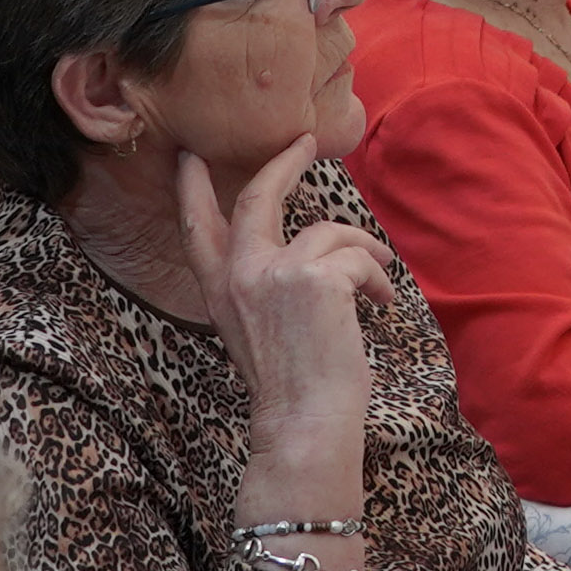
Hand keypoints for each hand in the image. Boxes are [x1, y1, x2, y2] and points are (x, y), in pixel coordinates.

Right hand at [173, 142, 392, 449]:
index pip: (197, 227)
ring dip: (364, 251)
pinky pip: (360, 257)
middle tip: (304, 143)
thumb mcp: (258, 329)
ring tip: (377, 285)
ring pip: (330, 232)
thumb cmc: (294, 386)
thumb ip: (262, 286)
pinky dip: (379, 278)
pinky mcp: (317, 277)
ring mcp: (275, 272)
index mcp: (220, 290)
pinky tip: (380, 304)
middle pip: (255, 197)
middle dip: (283, 164)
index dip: (192, 189)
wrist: (305, 426)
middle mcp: (239, 274)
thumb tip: (302, 247)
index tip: (190, 156)